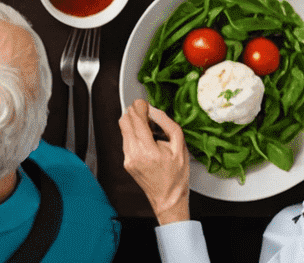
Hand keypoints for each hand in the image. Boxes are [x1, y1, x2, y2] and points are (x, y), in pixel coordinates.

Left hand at [120, 99, 190, 226]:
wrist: (168, 200)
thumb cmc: (176, 178)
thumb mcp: (180, 150)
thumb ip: (169, 126)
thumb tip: (155, 111)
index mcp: (149, 151)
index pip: (135, 118)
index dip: (139, 106)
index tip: (144, 104)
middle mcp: (134, 154)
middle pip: (124, 120)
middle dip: (133, 112)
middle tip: (145, 114)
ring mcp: (128, 158)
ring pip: (123, 129)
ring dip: (132, 123)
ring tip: (148, 130)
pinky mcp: (125, 162)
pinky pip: (125, 140)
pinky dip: (133, 135)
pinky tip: (145, 142)